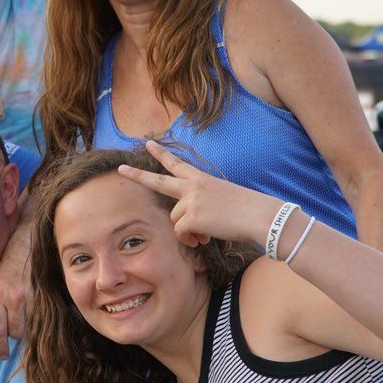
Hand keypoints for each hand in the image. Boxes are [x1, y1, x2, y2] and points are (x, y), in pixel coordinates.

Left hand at [0, 216, 32, 357]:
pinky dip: (37, 320)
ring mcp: (32, 296)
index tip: (1, 354)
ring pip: (30, 326)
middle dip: (13, 337)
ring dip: (26, 329)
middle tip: (11, 336)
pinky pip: (41, 316)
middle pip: (16, 333)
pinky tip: (34, 315)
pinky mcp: (45, 293)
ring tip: (22, 322)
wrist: (28, 240)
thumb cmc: (7, 262)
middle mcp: (15, 297)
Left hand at [116, 140, 272, 246]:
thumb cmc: (248, 211)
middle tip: (121, 169)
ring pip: (175, 220)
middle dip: (137, 176)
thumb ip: (201, 209)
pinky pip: (181, 232)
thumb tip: (190, 230)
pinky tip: (203, 239)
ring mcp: (191, 200)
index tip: (149, 143)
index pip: (177, 164)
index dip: (161, 155)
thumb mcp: (223, 201)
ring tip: (205, 234)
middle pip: (158, 182)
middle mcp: (193, 186)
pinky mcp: (192, 217)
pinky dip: (190, 240)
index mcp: (202, 179)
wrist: (261, 216)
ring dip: (187, 230)